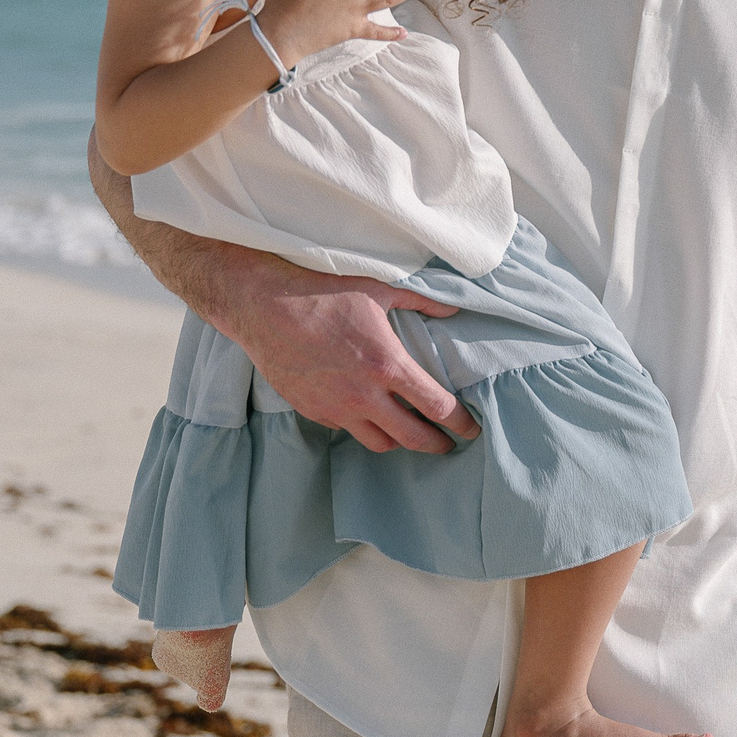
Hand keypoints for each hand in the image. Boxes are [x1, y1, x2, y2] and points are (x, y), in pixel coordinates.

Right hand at [216, 257, 478, 453]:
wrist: (265, 308)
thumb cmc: (324, 294)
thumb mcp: (379, 291)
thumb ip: (422, 302)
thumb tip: (453, 311)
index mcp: (388, 365)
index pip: (437, 407)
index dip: (461, 423)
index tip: (472, 428)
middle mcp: (365, 395)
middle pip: (413, 438)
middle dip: (436, 445)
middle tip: (448, 445)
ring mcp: (337, 408)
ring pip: (379, 443)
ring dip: (399, 442)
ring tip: (409, 434)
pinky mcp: (313, 411)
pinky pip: (346, 430)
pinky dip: (363, 428)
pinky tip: (369, 417)